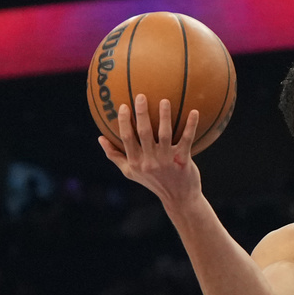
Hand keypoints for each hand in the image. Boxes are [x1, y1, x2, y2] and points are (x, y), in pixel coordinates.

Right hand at [98, 94, 201, 208]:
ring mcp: (167, 160)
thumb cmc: (153, 182)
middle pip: (143, 133)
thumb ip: (115, 156)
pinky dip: (191, 125)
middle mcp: (150, 161)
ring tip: (164, 100)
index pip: (126, 137)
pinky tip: (194, 112)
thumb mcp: (131, 172)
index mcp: (135, 162)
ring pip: (164, 133)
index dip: (124, 121)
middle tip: (140, 96)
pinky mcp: (183, 160)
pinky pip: (187, 139)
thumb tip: (100, 138)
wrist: (180, 198)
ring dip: (164, 116)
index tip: (123, 105)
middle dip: (141, 113)